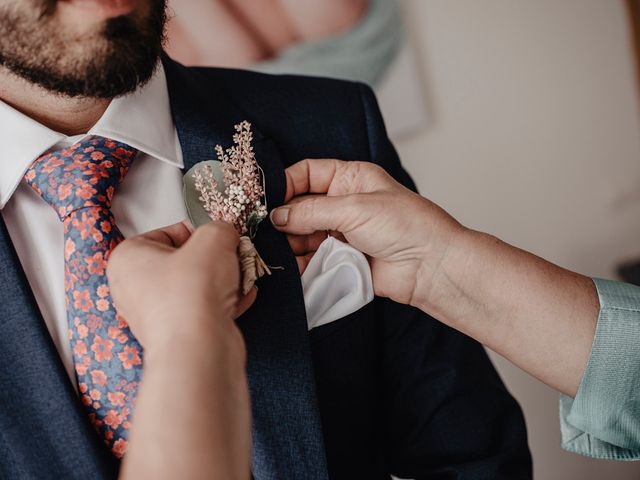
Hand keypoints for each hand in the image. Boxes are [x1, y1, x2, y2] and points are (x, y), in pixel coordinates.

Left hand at [107, 221, 256, 351]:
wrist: (199, 349)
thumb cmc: (191, 296)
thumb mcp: (214, 240)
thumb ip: (220, 228)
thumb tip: (225, 233)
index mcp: (128, 259)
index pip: (169, 232)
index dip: (200, 233)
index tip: (219, 237)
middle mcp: (134, 288)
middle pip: (185, 261)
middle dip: (216, 260)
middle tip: (233, 257)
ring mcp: (155, 315)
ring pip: (197, 286)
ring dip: (225, 281)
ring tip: (242, 278)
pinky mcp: (177, 335)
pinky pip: (203, 310)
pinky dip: (224, 302)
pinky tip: (243, 297)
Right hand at [270, 159, 464, 306]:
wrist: (431, 267)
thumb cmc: (406, 226)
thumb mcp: (355, 208)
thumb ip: (311, 211)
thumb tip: (277, 215)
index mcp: (350, 178)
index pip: (308, 173)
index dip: (286, 184)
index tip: (266, 200)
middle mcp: (344, 203)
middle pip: (301, 206)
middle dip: (285, 218)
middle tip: (269, 231)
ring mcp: (342, 232)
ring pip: (303, 234)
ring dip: (291, 242)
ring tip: (283, 250)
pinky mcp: (343, 258)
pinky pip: (313, 258)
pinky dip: (302, 263)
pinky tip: (295, 266)